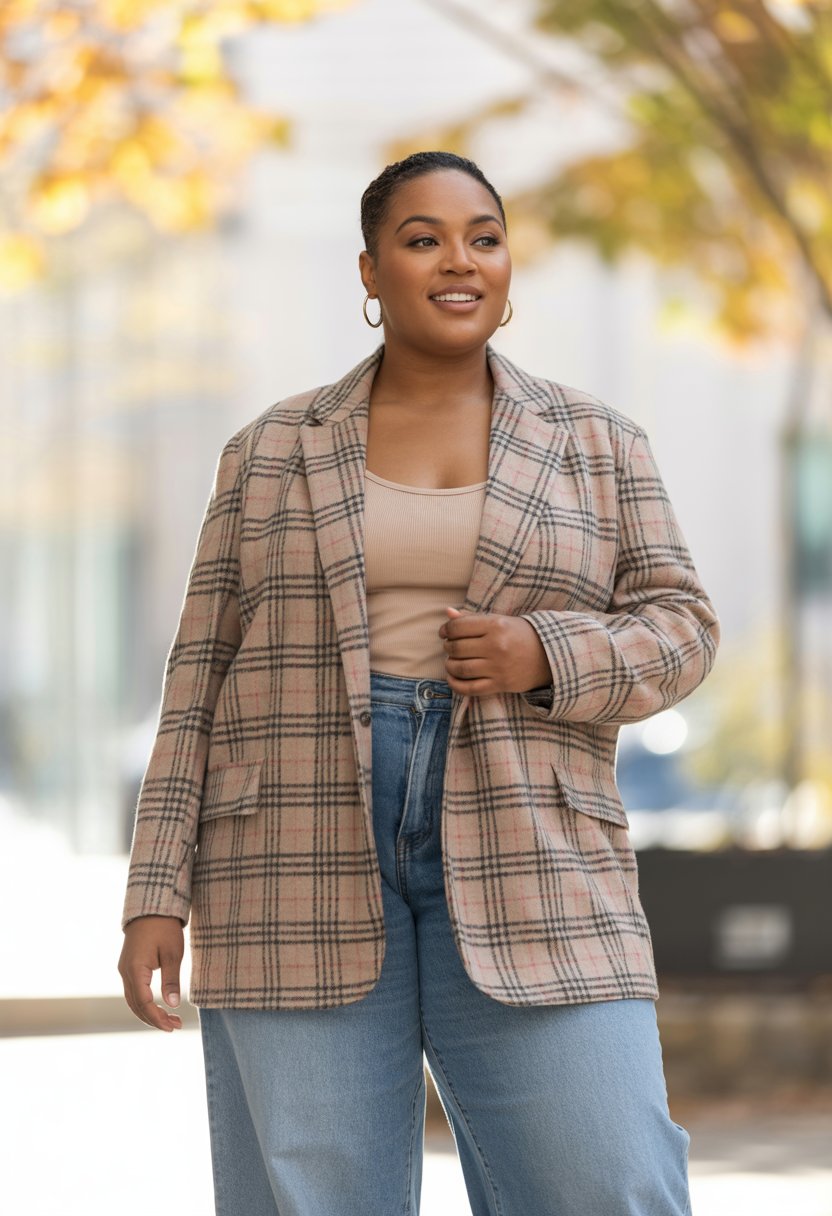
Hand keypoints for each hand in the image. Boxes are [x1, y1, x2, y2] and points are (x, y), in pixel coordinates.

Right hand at [118, 915, 184, 1031]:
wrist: (151, 907)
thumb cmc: (164, 928)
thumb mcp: (172, 953)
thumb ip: (171, 980)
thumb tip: (173, 1004)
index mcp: (135, 970)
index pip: (144, 1003)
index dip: (157, 1018)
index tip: (173, 1027)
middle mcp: (125, 973)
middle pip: (136, 1006)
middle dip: (154, 1019)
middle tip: (175, 1026)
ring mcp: (124, 970)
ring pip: (133, 1000)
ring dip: (149, 1012)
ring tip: (170, 1019)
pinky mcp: (128, 967)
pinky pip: (133, 992)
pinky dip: (144, 1003)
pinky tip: (158, 1006)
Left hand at [438, 606, 551, 696]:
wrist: (549, 655)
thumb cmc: (520, 635)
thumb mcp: (499, 620)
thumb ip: (472, 618)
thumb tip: (447, 612)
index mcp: (495, 626)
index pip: (458, 627)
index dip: (446, 629)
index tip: (445, 632)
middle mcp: (496, 646)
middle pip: (456, 648)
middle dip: (448, 647)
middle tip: (450, 646)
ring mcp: (498, 667)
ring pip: (460, 668)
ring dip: (449, 665)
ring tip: (451, 661)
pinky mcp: (500, 685)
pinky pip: (470, 688)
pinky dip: (455, 684)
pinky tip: (452, 677)